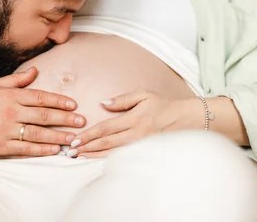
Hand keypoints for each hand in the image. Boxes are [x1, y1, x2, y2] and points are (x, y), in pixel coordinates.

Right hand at [0, 67, 85, 156]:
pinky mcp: (2, 146)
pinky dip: (41, 150)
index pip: (40, 97)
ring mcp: (7, 130)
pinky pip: (25, 148)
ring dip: (57, 136)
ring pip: (38, 134)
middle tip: (81, 121)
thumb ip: (17, 80)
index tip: (73, 105)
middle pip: (43, 116)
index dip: (59, 101)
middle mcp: (11, 113)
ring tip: (73, 138)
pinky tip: (54, 150)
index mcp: (11, 97)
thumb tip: (35, 71)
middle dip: (65, 119)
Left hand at [69, 89, 202, 157]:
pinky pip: (123, 158)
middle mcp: (136, 135)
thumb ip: (122, 99)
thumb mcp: (143, 94)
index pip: (105, 128)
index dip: (88, 135)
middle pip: (106, 143)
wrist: (186, 119)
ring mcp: (141, 146)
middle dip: (86, 148)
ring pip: (113, 153)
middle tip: (69, 152)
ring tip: (79, 158)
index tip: (75, 139)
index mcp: (133, 119)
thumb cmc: (163, 105)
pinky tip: (98, 161)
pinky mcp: (145, 152)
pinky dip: (108, 160)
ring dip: (94, 156)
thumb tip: (103, 103)